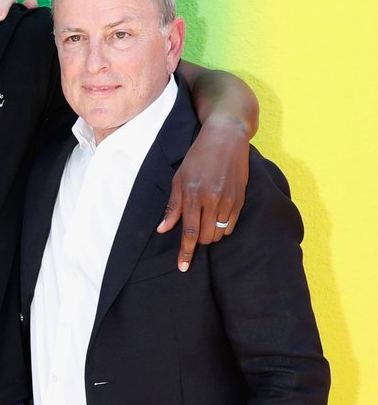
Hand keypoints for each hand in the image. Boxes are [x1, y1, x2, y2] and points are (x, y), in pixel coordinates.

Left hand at [158, 116, 249, 271]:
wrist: (226, 137)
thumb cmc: (198, 157)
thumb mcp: (179, 178)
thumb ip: (173, 206)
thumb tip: (163, 229)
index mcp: (194, 194)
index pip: (189, 232)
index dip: (186, 252)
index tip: (183, 267)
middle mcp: (212, 199)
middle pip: (206, 237)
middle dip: (199, 241)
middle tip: (194, 230)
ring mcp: (229, 199)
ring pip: (219, 233)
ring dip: (211, 234)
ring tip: (206, 220)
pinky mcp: (241, 198)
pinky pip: (231, 225)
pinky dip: (222, 227)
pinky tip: (217, 217)